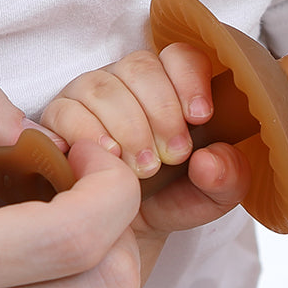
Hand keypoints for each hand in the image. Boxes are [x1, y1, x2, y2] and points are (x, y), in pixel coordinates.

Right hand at [41, 44, 250, 277]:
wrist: (130, 231)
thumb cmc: (173, 199)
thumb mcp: (215, 196)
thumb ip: (229, 177)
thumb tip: (210, 160)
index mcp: (174, 87)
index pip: (181, 57)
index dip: (190, 80)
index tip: (200, 117)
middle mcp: (130, 83)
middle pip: (141, 67)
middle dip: (162, 113)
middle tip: (174, 157)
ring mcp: (91, 97)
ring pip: (104, 87)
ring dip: (128, 128)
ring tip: (143, 170)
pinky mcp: (58, 119)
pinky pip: (66, 111)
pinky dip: (87, 134)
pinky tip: (106, 157)